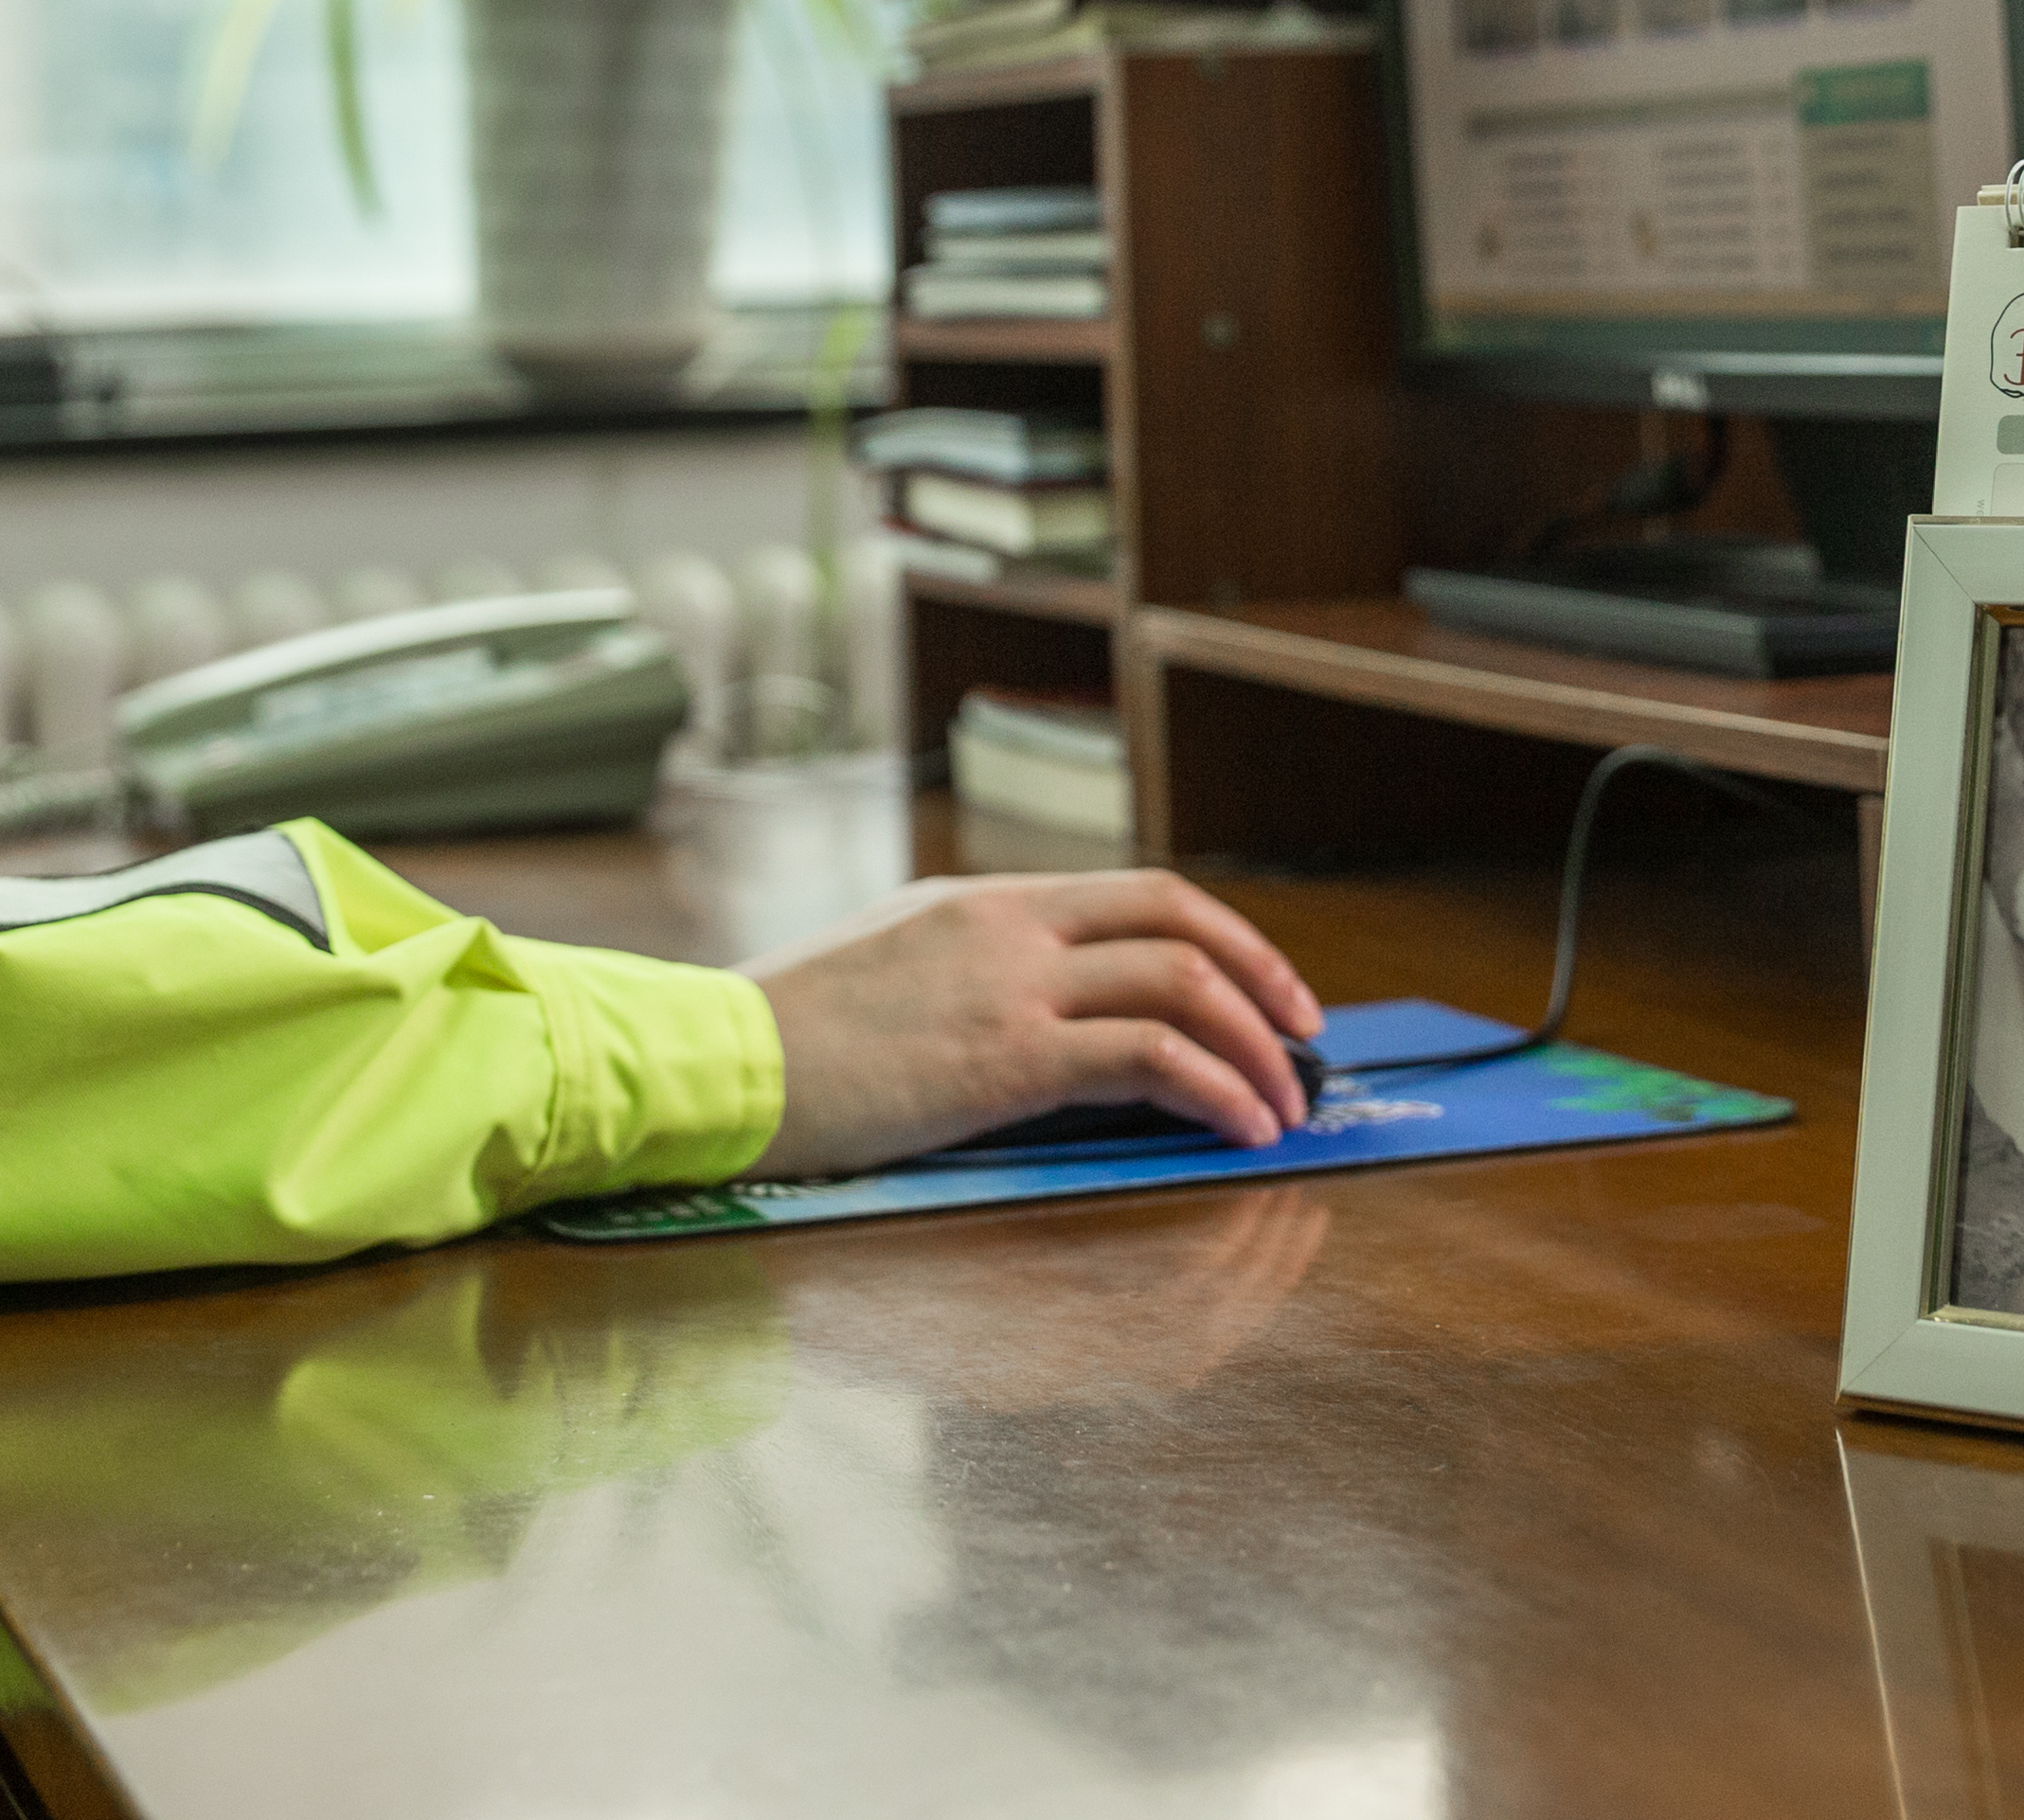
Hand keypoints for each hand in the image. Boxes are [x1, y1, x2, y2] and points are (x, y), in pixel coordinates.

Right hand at [740, 871, 1320, 1176]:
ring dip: (1256, 1048)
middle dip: (1264, 977)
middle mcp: (1010, 926)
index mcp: (983, 901)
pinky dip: (1216, 1089)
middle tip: (1306, 1036)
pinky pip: (1150, 1057)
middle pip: (1180, 922)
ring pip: (1182, 984)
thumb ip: (963, 977)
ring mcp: (1011, 986)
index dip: (1220, 936)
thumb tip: (1032, 1022)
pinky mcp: (1006, 1057)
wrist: (716, 1063)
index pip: (1136, 893)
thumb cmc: (780, 1042)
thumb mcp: (886, 974)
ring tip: (1287, 1107)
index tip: (1263, 988)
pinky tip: (1240, 1130)